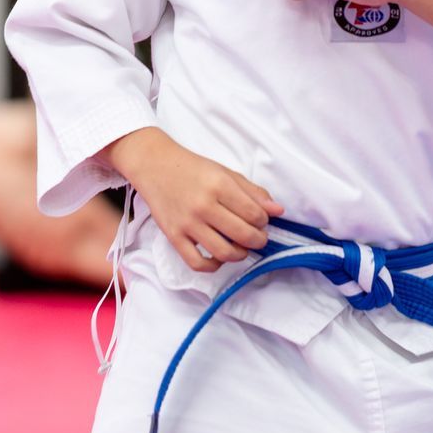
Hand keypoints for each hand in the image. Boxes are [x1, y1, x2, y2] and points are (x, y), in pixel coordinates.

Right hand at [105, 129, 282, 272]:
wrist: (155, 166)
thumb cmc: (192, 168)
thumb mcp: (225, 172)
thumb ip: (253, 192)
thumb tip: (278, 211)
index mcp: (219, 186)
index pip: (254, 214)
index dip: (264, 221)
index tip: (261, 220)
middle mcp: (203, 206)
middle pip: (243, 235)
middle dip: (258, 240)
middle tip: (257, 237)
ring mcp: (187, 223)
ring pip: (224, 252)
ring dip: (240, 254)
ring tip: (240, 247)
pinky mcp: (173, 236)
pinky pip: (197, 263)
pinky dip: (213, 266)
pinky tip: (218, 257)